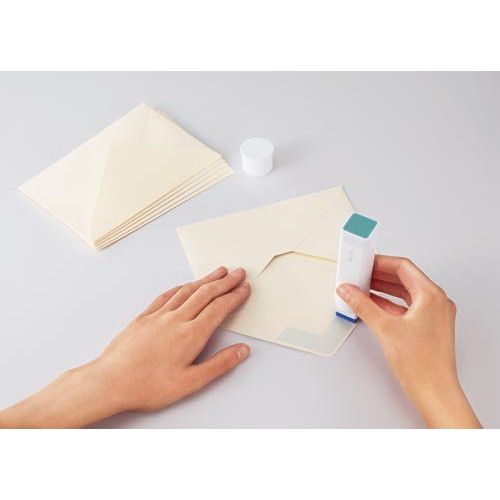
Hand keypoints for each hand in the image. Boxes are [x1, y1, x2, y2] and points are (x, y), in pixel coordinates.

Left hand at [0, 266, 250, 427]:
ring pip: (187, 290)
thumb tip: (241, 351)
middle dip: (225, 281)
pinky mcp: (144, 317)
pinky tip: (185, 285)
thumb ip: (219, 364)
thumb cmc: (147, 386)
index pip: (219, 308)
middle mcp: (176, 320)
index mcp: (191, 335)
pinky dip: (181, 287)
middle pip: (206, 293)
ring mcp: (159, 316)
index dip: (234, 296)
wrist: (110, 381)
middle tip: (238, 273)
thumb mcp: (189, 383)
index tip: (244, 288)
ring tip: (217, 272)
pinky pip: (167, 295)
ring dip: (205, 279)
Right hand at [337, 255, 480, 427]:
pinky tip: (371, 305)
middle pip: (404, 279)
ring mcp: (432, 315)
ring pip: (404, 293)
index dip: (381, 262)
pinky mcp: (427, 327)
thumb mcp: (384, 328)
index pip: (403, 267)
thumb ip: (363, 305)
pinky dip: (387, 304)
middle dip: (379, 276)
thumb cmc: (422, 364)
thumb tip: (349, 291)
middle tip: (360, 274)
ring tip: (361, 288)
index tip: (364, 262)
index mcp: (431, 296)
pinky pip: (405, 307)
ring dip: (382, 289)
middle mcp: (435, 302)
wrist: (433, 391)